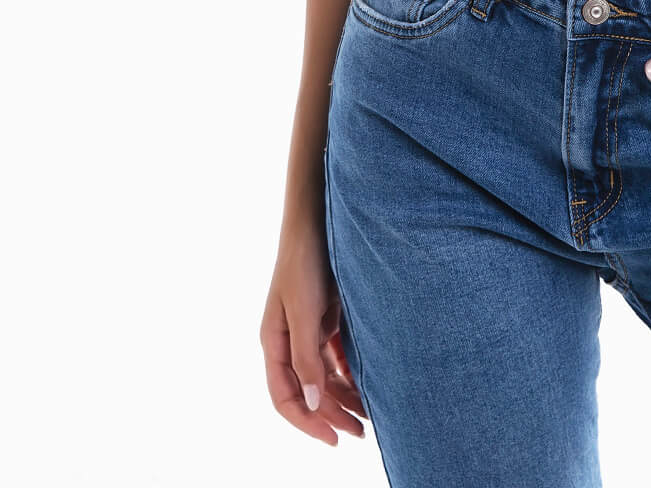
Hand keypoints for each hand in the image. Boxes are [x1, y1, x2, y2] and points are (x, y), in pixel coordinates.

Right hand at [261, 219, 367, 446]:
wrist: (320, 217)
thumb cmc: (306, 260)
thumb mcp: (305, 311)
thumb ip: (307, 357)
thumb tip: (312, 404)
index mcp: (274, 342)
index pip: (285, 397)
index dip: (307, 422)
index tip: (334, 439)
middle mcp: (289, 339)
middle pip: (307, 390)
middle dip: (331, 414)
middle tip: (361, 433)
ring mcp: (307, 328)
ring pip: (323, 375)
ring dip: (343, 396)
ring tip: (369, 415)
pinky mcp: (325, 315)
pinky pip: (336, 355)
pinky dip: (350, 372)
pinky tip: (368, 384)